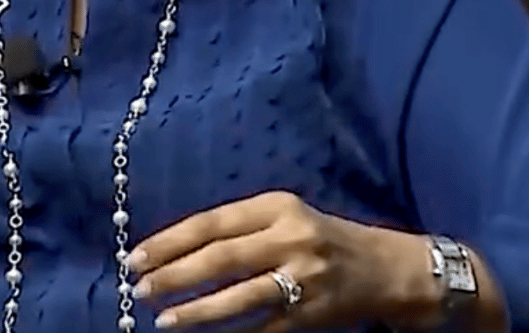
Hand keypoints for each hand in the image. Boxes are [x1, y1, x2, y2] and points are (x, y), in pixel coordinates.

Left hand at [128, 190, 432, 330]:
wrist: (393, 269)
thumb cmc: (323, 238)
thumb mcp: (284, 217)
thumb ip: (236, 227)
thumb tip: (172, 248)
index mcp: (277, 207)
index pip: (211, 223)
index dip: (169, 241)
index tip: (135, 256)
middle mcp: (292, 238)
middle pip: (221, 258)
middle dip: (174, 275)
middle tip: (140, 288)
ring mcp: (306, 277)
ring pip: (240, 296)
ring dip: (197, 310)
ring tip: (163, 318)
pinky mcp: (315, 313)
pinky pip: (264, 326)